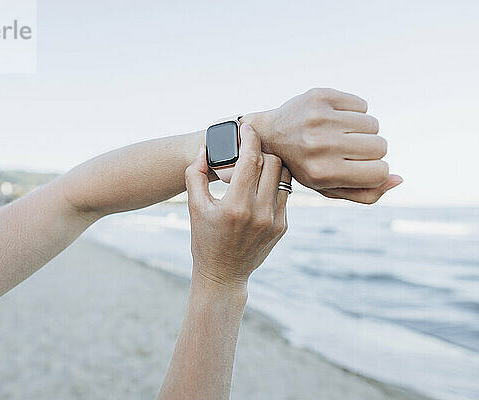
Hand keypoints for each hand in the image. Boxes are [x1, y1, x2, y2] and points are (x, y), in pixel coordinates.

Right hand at [185, 124, 290, 287]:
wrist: (223, 273)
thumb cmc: (205, 239)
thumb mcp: (194, 207)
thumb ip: (194, 175)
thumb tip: (204, 151)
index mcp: (236, 207)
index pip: (251, 160)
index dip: (249, 138)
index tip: (246, 127)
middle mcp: (260, 213)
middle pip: (273, 162)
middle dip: (261, 150)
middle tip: (249, 148)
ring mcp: (275, 221)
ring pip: (284, 176)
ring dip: (272, 165)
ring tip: (257, 164)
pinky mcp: (283, 226)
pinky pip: (284, 193)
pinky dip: (274, 183)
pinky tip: (262, 184)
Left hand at [241, 88, 402, 203]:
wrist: (268, 135)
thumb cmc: (304, 166)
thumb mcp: (328, 188)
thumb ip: (365, 193)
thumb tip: (399, 179)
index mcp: (322, 172)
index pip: (379, 172)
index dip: (374, 170)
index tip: (357, 168)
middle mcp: (320, 145)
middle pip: (380, 146)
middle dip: (369, 150)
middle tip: (346, 151)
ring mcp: (319, 118)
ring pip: (373, 124)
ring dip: (362, 131)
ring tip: (339, 135)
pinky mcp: (320, 96)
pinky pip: (362, 104)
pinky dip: (353, 112)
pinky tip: (333, 120)